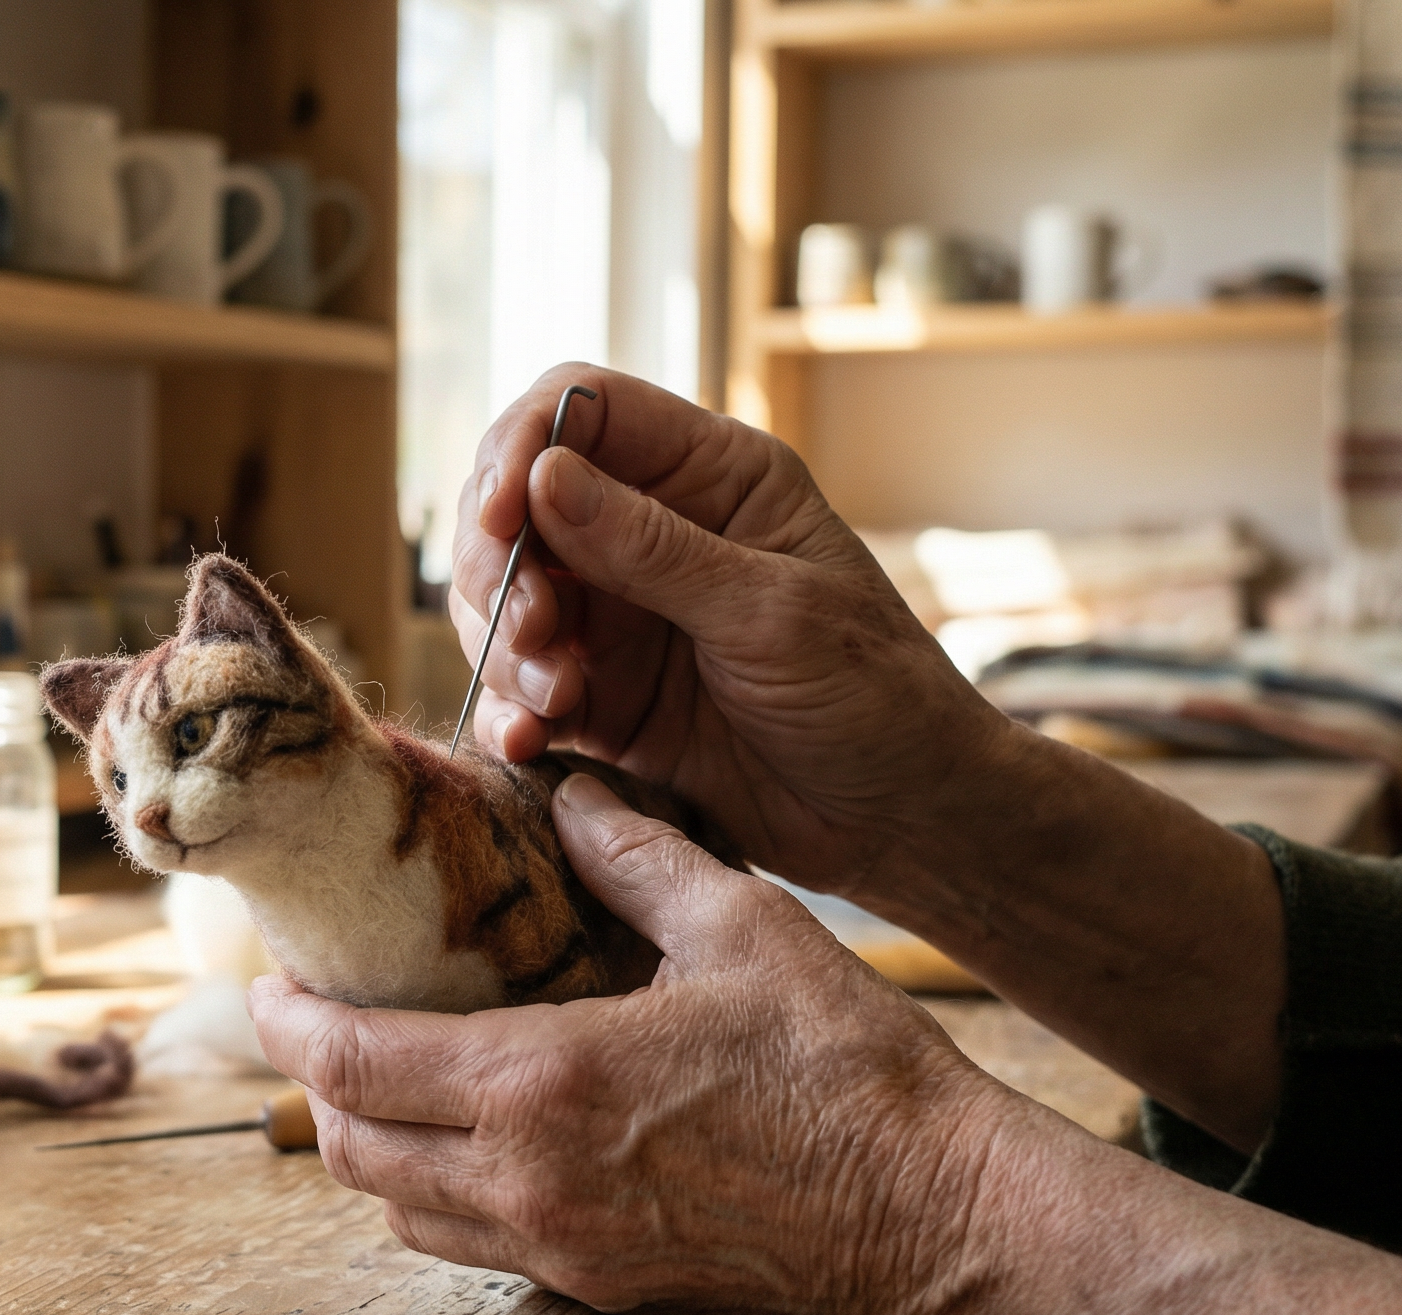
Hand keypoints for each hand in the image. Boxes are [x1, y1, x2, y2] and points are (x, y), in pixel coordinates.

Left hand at [250, 773, 1012, 1314]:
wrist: (939, 1215)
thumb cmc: (849, 1068)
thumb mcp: (742, 925)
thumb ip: (637, 854)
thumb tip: (570, 790)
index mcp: (543, 1083)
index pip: (352, 1065)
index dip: (287, 1023)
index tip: (270, 983)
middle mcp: (529, 1181)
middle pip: (352, 1152)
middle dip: (316, 1087)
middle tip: (321, 1024)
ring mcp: (563, 1250)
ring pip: (403, 1215)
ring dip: (374, 1149)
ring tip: (391, 1079)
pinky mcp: (603, 1289)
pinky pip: (475, 1251)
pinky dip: (442, 1199)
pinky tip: (482, 1142)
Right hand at [451, 364, 999, 893]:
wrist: (902, 819)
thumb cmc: (873, 694)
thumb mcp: (769, 612)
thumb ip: (652, 549)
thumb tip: (541, 474)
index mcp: (711, 475)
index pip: (582, 409)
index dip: (523, 446)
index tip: (500, 517)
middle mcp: (653, 532)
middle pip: (520, 501)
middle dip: (500, 563)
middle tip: (530, 631)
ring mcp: (622, 616)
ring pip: (506, 597)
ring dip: (504, 646)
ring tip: (554, 700)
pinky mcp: (603, 699)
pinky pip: (521, 689)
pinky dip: (508, 713)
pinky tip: (527, 745)